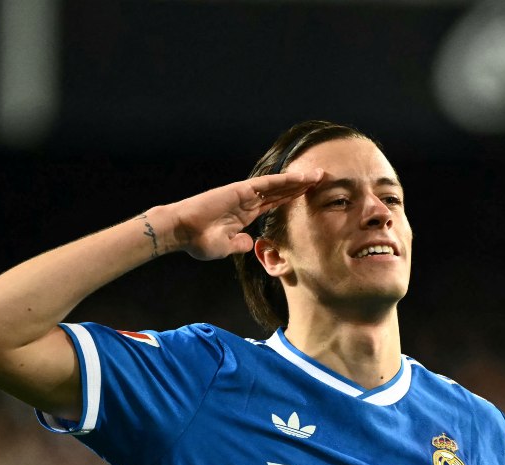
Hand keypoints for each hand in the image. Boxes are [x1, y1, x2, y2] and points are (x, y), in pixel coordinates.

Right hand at [158, 170, 322, 260]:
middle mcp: (247, 201)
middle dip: (300, 187)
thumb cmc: (199, 241)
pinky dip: (283, 181)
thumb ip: (239, 245)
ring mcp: (244, 194)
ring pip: (277, 186)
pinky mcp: (239, 190)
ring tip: (318, 176)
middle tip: (322, 181)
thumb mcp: (226, 247)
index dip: (292, 200)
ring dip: (298, 181)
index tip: (309, 197)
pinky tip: (299, 179)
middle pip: (280, 192)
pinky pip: (266, 184)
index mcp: (245, 214)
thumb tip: (251, 243)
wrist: (181, 231)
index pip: (274, 204)